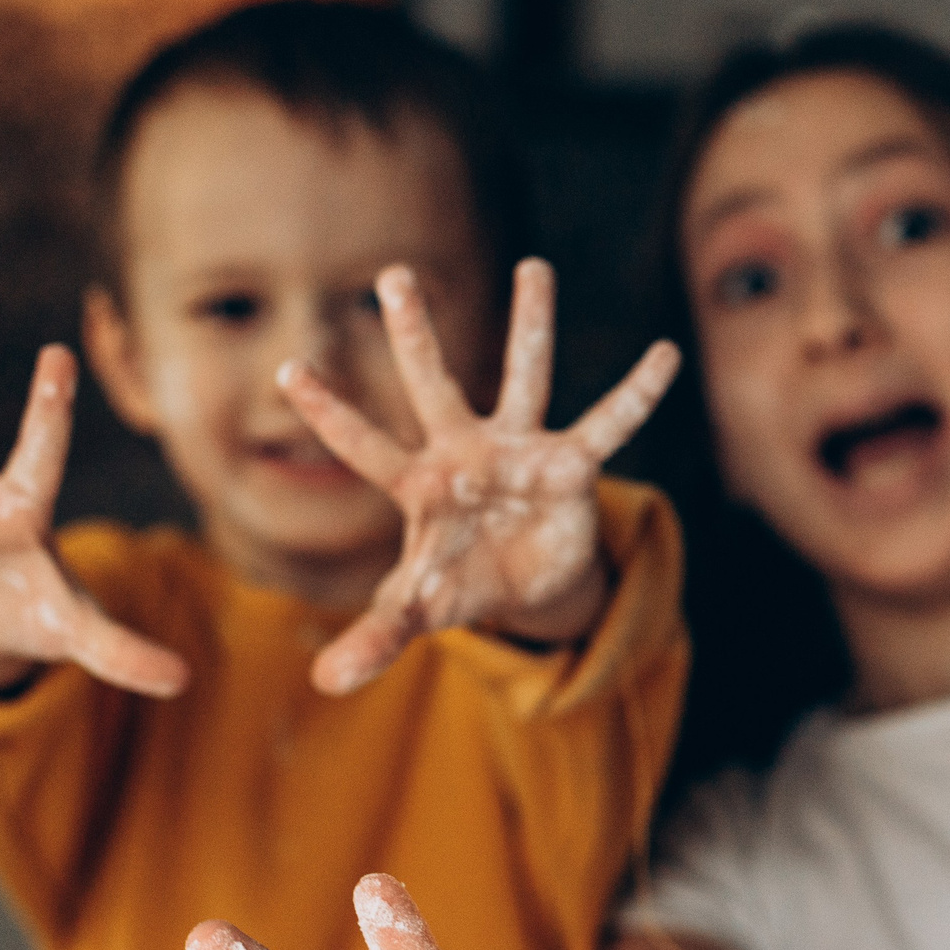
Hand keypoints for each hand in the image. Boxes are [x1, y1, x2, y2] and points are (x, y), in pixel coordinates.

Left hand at [280, 259, 680, 694]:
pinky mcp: (570, 465)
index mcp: (418, 484)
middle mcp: (464, 451)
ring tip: (535, 265)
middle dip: (415, 334)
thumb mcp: (416, 611)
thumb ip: (374, 638)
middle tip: (392, 274)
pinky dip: (638, 394)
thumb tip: (325, 683)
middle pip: (433, 385)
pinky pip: (609, 425)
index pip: (364, 445)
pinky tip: (663, 355)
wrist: (520, 583)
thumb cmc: (455, 583)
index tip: (286, 371)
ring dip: (530, 323)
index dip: (330, 413)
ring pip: (523, 376)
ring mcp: (518, 450)